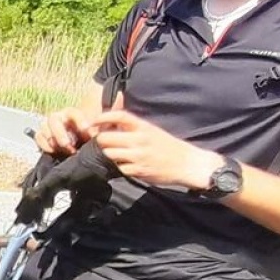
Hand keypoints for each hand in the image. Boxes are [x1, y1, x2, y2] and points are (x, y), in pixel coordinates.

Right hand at [34, 105, 101, 155]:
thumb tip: (109, 122)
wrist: (78, 145)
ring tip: (63, 150)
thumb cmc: (89, 136)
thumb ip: (101, 126)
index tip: (87, 131)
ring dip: (53, 140)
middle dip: (60, 133)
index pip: (73, 113)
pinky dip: (44, 144)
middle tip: (68, 145)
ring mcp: (48, 126)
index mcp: (72, 113)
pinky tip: (54, 151)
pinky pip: (39, 137)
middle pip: (53, 119)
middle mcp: (58, 117)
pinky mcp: (42, 136)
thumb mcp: (97, 130)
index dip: (80, 121)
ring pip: (44, 127)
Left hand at [92, 110, 223, 189]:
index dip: (103, 117)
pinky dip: (118, 168)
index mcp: (143, 127)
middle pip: (106, 138)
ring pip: (109, 154)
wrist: (187, 163)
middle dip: (101, 141)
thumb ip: (133, 125)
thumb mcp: (152, 130)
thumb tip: (117, 108)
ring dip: (108, 155)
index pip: (119, 116)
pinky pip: (119, 168)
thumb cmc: (168, 146)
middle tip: (102, 144)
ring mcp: (138, 156)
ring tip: (113, 155)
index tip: (93, 121)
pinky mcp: (138, 170)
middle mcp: (139, 140)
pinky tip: (123, 166)